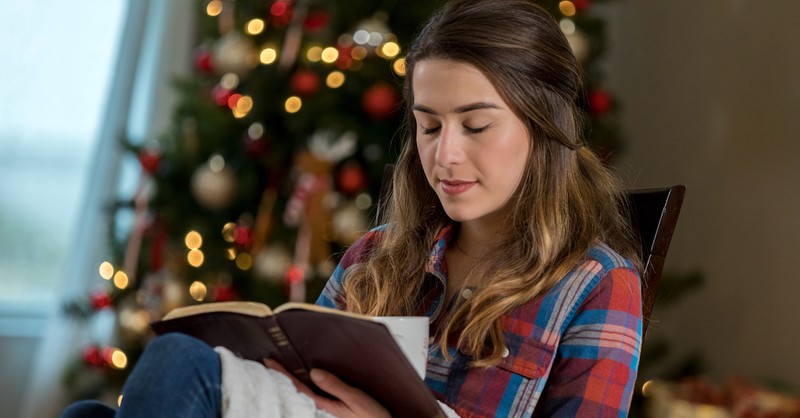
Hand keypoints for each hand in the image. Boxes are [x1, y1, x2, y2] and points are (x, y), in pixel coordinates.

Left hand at [264, 359, 389, 417]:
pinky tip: (303, 380)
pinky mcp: (332, 410)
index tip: (269, 362)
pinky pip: (313, 395)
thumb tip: (314, 372)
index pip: (297, 387)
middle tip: (269, 362)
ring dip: (292, 380)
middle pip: (297, 390)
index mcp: (324, 406)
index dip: (282, 373)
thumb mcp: (356, 400)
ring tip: (281, 369)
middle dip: (282, 376)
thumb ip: (335, 386)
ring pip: (304, 393)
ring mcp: (325, 410)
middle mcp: (321, 408)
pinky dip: (304, 386)